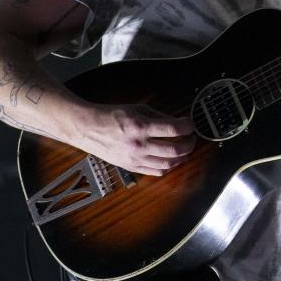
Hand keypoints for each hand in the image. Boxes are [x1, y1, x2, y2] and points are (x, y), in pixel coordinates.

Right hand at [76, 103, 196, 175]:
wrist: (88, 129)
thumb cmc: (111, 116)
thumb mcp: (137, 108)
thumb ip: (159, 116)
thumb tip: (178, 122)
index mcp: (140, 126)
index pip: (173, 129)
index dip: (187, 126)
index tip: (190, 124)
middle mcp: (138, 145)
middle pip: (175, 150)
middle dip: (190, 143)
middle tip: (192, 137)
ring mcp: (135, 159)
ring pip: (168, 164)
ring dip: (182, 157)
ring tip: (185, 148)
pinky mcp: (131, 167)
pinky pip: (156, 172)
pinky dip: (168, 166)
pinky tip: (171, 159)